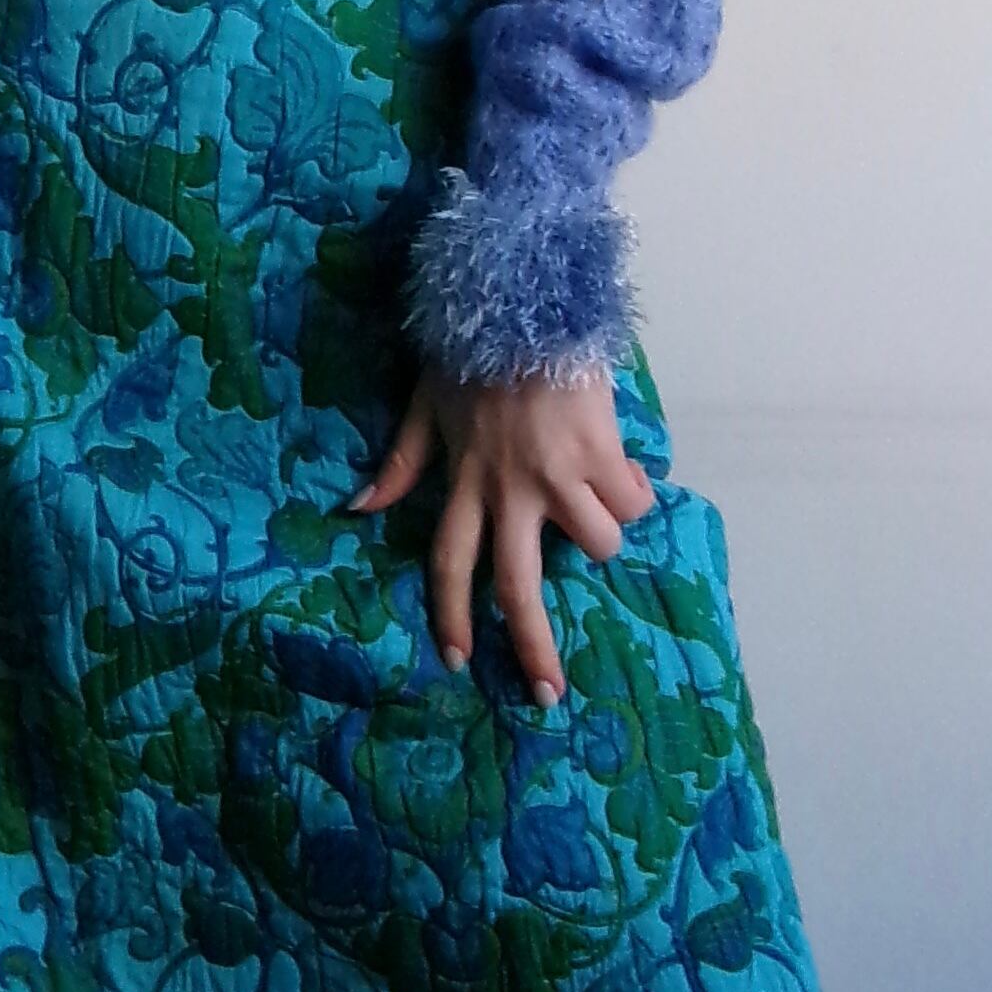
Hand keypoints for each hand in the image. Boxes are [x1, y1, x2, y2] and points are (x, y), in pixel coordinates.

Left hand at [349, 368, 656, 704]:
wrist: (526, 299)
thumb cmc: (474, 348)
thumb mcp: (424, 403)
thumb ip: (399, 461)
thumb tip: (358, 506)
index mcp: (464, 480)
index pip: (450, 563)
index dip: (452, 616)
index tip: (458, 660)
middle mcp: (509, 489)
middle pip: (518, 587)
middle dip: (534, 647)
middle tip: (550, 692)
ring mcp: (558, 475)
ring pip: (597, 545)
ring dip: (605, 535)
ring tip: (604, 504)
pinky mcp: (601, 453)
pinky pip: (630, 500)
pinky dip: (633, 493)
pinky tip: (625, 468)